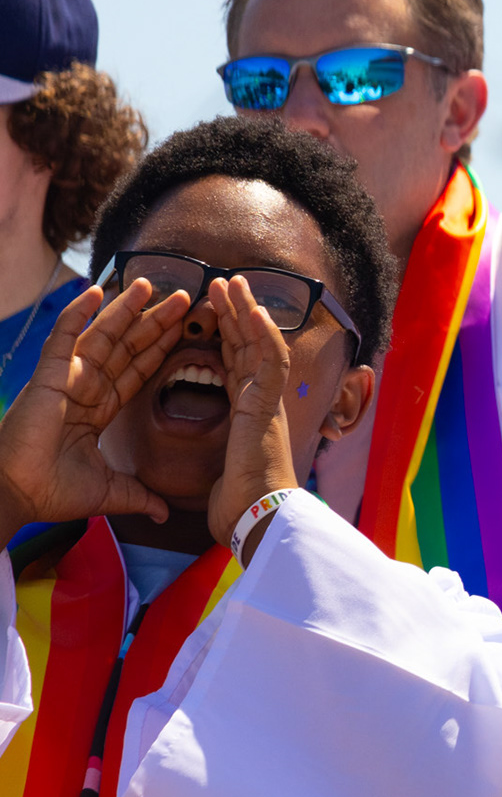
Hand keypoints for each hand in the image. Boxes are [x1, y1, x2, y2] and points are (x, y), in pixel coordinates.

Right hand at [0, 281, 189, 535]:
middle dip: (156, 322)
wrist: (19, 496)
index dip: (162, 349)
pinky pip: (66, 338)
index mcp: (100, 408)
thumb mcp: (111, 492)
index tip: (188, 329)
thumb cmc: (54, 492)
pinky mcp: (49, 376)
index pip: (139, 371)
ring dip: (126, 309)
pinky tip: (96, 291)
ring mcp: (68, 378)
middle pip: (129, 347)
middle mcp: (87, 388)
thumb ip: (140, 496)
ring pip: (104, 335)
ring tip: (151, 283)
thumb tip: (164, 513)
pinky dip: (79, 314)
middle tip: (185, 297)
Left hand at [205, 276, 299, 550]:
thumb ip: (216, 466)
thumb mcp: (217, 477)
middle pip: (247, 347)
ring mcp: (266, 402)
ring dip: (246, 311)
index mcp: (247, 415)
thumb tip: (204, 482)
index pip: (236, 365)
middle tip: (223, 283)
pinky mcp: (266, 405)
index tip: (215, 312)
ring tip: (232, 282)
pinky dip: (263, 334)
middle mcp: (260, 403)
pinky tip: (253, 309)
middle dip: (235, 313)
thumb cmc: (239, 505)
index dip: (227, 336)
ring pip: (258, 345)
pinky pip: (268, 361)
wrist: (257, 518)